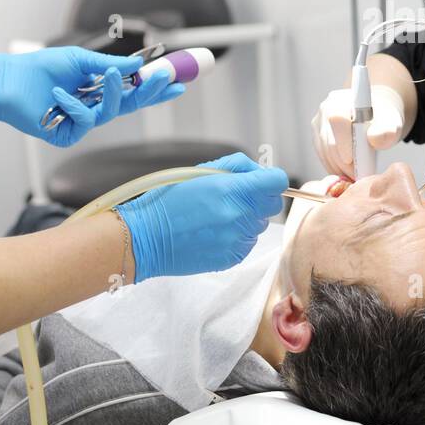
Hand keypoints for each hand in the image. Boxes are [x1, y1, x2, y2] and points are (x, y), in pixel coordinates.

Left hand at [0, 47, 184, 146]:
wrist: (7, 81)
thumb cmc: (38, 69)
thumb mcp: (79, 61)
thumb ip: (107, 66)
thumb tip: (134, 65)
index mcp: (96, 91)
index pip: (132, 92)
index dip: (154, 89)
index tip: (177, 81)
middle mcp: (92, 108)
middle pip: (130, 105)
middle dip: (150, 92)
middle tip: (165, 79)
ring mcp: (81, 123)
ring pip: (110, 112)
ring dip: (114, 93)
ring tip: (112, 75)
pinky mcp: (67, 134)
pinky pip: (84, 121)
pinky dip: (73, 105)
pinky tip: (57, 94)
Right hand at [115, 153, 288, 280]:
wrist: (147, 237)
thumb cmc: (169, 200)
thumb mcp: (201, 170)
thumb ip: (236, 166)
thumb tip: (259, 172)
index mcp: (235, 190)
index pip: (277, 181)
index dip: (270, 179)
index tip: (260, 181)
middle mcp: (241, 216)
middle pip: (272, 205)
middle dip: (259, 198)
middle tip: (234, 197)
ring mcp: (238, 239)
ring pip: (260, 225)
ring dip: (246, 218)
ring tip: (217, 216)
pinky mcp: (233, 257)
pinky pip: (247, 243)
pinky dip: (237, 236)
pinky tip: (214, 232)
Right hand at [311, 84, 404, 177]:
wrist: (376, 116)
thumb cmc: (384, 119)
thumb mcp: (392, 124)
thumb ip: (387, 131)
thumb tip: (373, 138)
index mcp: (344, 99)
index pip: (337, 120)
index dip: (342, 142)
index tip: (352, 162)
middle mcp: (326, 108)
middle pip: (329, 141)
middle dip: (343, 163)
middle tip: (359, 177)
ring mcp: (319, 122)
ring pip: (324, 151)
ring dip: (339, 168)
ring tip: (355, 176)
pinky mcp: (317, 135)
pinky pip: (322, 155)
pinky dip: (334, 167)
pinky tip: (346, 173)